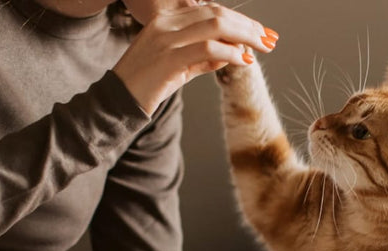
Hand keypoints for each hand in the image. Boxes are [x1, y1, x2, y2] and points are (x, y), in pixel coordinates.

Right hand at [113, 3, 278, 114]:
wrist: (118, 102)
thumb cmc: (148, 85)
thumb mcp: (178, 66)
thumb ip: (203, 58)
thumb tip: (233, 54)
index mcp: (166, 19)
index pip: (210, 11)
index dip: (240, 20)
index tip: (261, 32)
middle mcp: (166, 23)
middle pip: (216, 14)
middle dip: (248, 25)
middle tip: (269, 39)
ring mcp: (166, 39)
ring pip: (216, 26)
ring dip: (245, 36)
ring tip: (263, 47)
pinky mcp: (169, 58)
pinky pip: (208, 49)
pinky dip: (231, 53)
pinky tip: (244, 60)